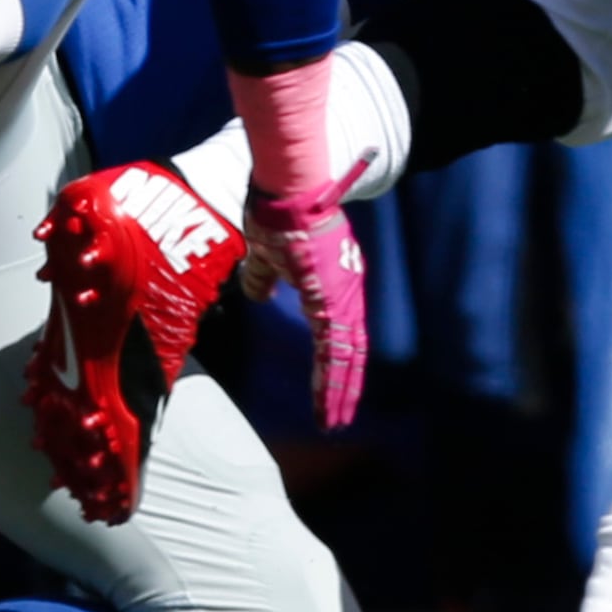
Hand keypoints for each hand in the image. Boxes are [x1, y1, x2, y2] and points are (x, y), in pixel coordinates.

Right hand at [245, 177, 368, 431]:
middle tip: (336, 420)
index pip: (339, 334)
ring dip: (339, 391)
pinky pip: (336, 349)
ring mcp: (344, 296)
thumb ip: (265, 279)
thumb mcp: (268, 257)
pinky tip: (327, 401)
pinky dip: (333, 379)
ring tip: (332, 420)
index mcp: (333, 284)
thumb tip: (262, 297)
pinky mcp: (334, 300)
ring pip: (347, 356)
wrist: (286, 191)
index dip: (336, 366)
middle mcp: (346, 292)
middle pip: (350, 350)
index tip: (329, 394)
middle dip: (343, 388)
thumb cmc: (277, 216)